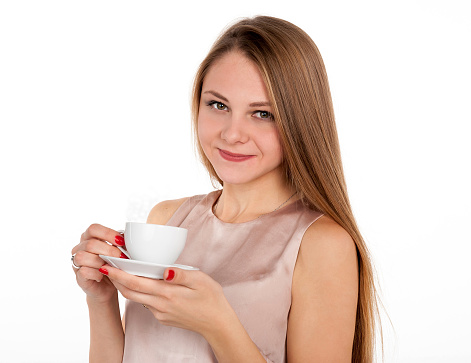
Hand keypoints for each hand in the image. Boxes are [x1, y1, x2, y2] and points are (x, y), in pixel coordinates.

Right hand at [72, 224, 127, 302]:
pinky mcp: (78, 277)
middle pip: (90, 244)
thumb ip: (119, 243)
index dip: (108, 233)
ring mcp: (76, 262)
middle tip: (122, 257)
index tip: (122, 241)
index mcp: (89, 237)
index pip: (94, 228)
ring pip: (82, 256)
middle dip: (109, 250)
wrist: (107, 288)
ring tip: (112, 266)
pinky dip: (96, 273)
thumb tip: (130, 238)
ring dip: (101, 261)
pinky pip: (83, 271)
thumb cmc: (113, 265)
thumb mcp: (117, 252)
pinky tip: (104, 274)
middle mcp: (80, 248)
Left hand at [101, 266, 235, 337]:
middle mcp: (160, 306)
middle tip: (106, 266)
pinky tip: (141, 283)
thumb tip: (165, 270)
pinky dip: (138, 292)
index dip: (118, 275)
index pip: (135, 283)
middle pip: (129, 292)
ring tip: (119, 272)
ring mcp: (160, 313)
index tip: (106, 266)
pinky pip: (146, 303)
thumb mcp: (201, 281)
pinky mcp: (162, 317)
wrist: (217, 324)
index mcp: (167, 294)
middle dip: (115, 279)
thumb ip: (181, 274)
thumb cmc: (211, 299)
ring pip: (136, 298)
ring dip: (125, 286)